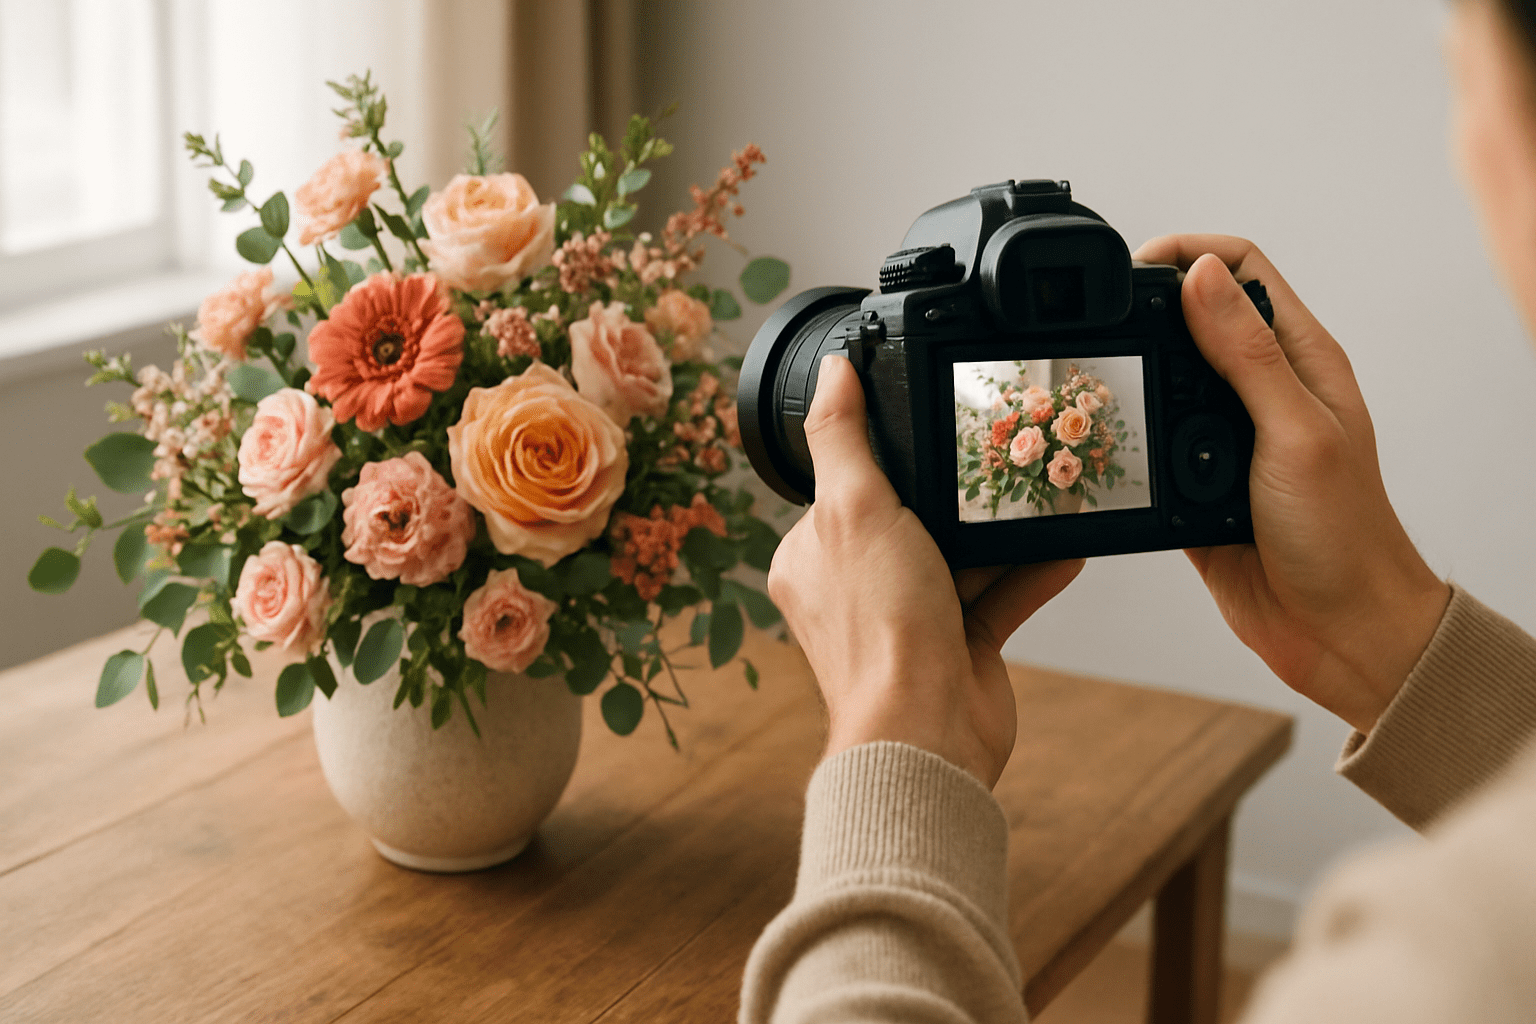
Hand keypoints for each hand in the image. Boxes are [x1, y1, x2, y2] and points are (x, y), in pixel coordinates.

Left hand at [766, 355, 1082, 787]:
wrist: (928, 732)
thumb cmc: (878, 632)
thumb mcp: (854, 509)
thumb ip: (842, 437)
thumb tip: (832, 372)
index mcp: (812, 556)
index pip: (844, 489)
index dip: (885, 460)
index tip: (929, 424)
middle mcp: (856, 588)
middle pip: (912, 519)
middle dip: (956, 493)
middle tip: (999, 451)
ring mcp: (910, 618)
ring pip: (963, 556)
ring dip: (1003, 530)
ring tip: (1043, 487)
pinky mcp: (960, 646)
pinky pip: (1001, 594)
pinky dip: (1032, 571)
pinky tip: (1067, 543)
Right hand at [1134, 235, 1450, 732]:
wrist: (1338, 632)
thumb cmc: (1344, 536)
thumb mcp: (1295, 432)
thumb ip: (1247, 355)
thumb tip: (1199, 275)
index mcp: (1300, 360)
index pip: (1240, 271)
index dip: (1186, 254)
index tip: (1133, 270)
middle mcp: (1260, 389)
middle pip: (1190, 317)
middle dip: (1143, 310)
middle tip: (1097, 323)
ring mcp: (1224, 436)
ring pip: (1162, 379)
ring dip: (1129, 373)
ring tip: (1093, 378)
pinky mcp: (1193, 484)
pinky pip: (1147, 443)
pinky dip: (1123, 435)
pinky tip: (1104, 439)